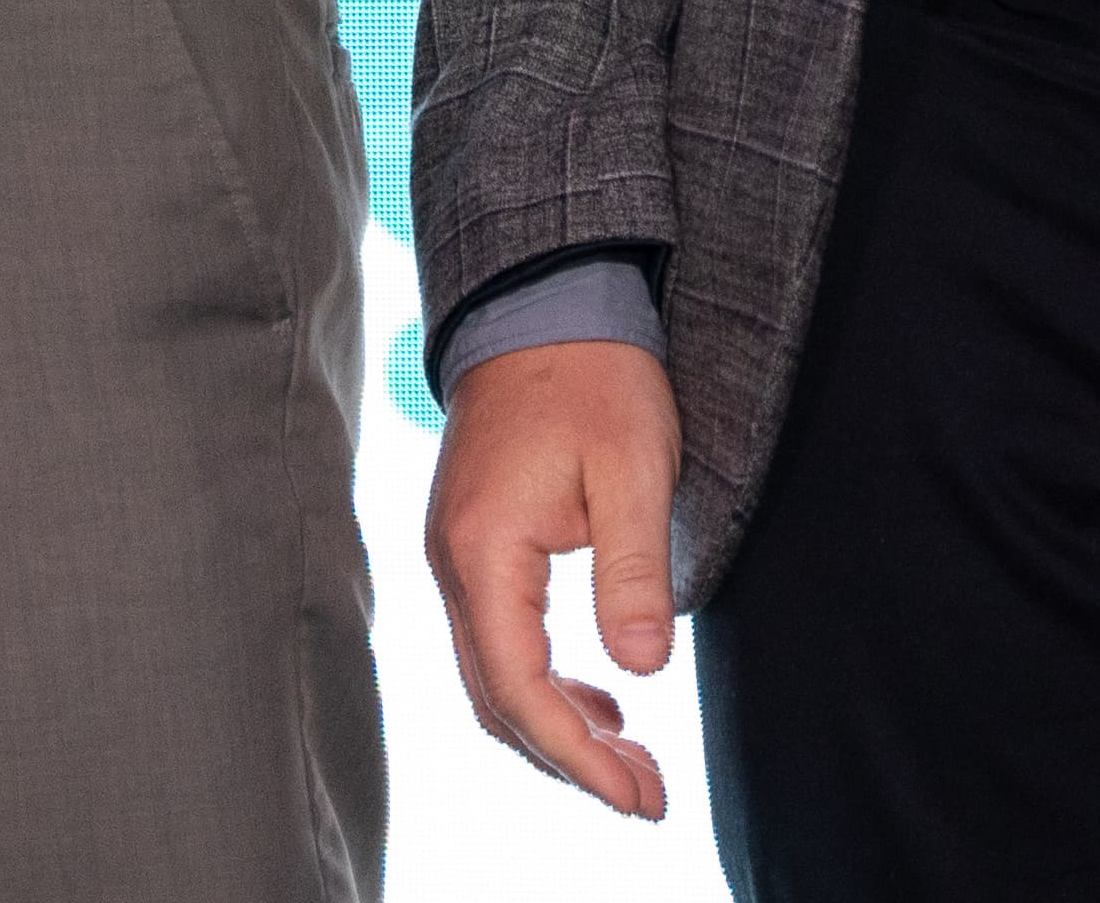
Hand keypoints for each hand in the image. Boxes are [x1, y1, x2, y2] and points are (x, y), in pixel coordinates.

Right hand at [423, 336, 684, 820]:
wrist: (544, 301)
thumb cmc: (594, 376)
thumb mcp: (633, 468)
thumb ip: (633, 572)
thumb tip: (641, 670)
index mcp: (483, 549)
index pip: (519, 688)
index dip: (577, 757)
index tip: (638, 799)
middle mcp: (451, 562)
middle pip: (496, 700)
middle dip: (569, 760)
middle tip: (648, 798)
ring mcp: (455, 553)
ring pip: (491, 677)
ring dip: (556, 728)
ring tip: (633, 760)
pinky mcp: (473, 544)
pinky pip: (495, 641)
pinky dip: (544, 685)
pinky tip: (601, 696)